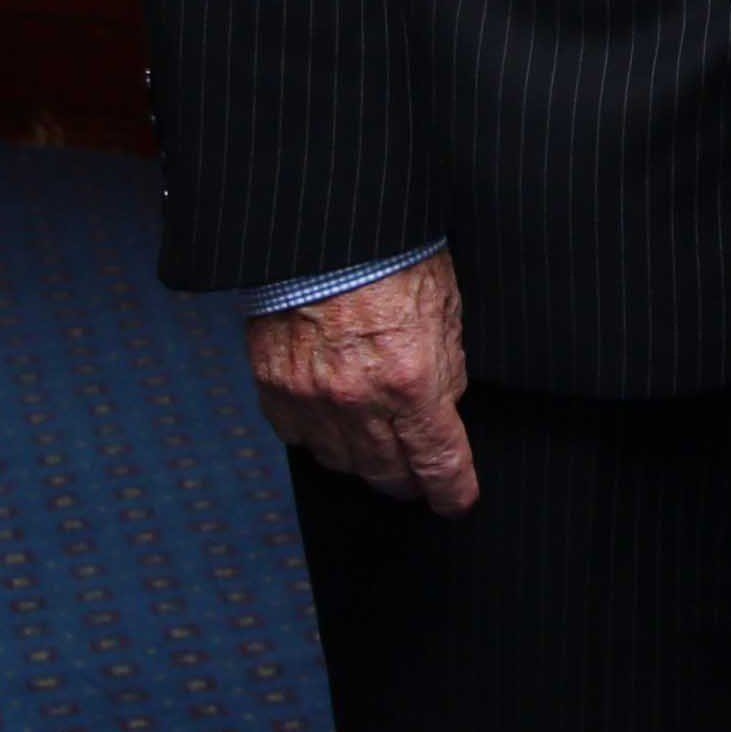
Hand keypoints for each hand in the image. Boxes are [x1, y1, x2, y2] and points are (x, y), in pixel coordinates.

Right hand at [248, 252, 478, 517]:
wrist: (328, 229)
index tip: (457, 502)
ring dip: (364, 465)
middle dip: (409, 482)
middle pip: (387, 472)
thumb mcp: (447, 310)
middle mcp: (359, 400)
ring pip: (340, 462)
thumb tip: (443, 406)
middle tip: (419, 482)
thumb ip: (446, 368)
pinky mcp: (273, 386)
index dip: (451, 490)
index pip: (438, 460)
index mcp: (412, 381)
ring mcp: (311, 397)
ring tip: (379, 458)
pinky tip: (335, 432)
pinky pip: (297, 436)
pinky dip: (319, 440)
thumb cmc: (395, 256)